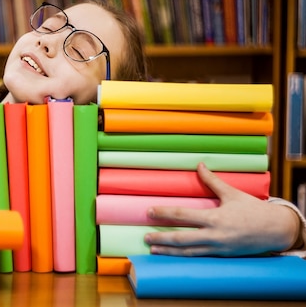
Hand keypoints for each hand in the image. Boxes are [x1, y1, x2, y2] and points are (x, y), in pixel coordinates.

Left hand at [143, 163, 300, 255]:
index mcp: (215, 218)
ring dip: (170, 252)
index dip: (165, 213)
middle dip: (162, 238)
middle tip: (146, 237)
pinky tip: (173, 256)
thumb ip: (213, 181)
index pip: (183, 215)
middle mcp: (214, 235)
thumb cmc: (253, 210)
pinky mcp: (222, 255)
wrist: (276, 230)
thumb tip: (199, 165)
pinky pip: (199, 257)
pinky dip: (184, 257)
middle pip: (182, 238)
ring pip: (189, 252)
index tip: (150, 212)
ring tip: (154, 250)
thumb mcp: (232, 194)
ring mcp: (218, 248)